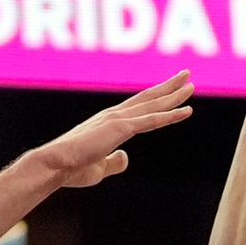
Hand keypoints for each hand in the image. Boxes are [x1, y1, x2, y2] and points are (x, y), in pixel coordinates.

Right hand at [31, 72, 193, 187]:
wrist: (55, 165)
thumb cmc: (72, 168)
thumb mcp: (99, 167)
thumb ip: (113, 162)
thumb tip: (124, 158)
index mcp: (109, 122)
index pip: (138, 107)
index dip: (156, 99)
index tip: (171, 91)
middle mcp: (114, 115)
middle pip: (148, 98)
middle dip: (168, 87)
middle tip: (186, 76)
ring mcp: (118, 119)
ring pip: (152, 104)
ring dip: (174, 94)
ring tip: (190, 84)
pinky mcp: (120, 128)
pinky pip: (151, 120)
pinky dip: (170, 115)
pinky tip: (187, 111)